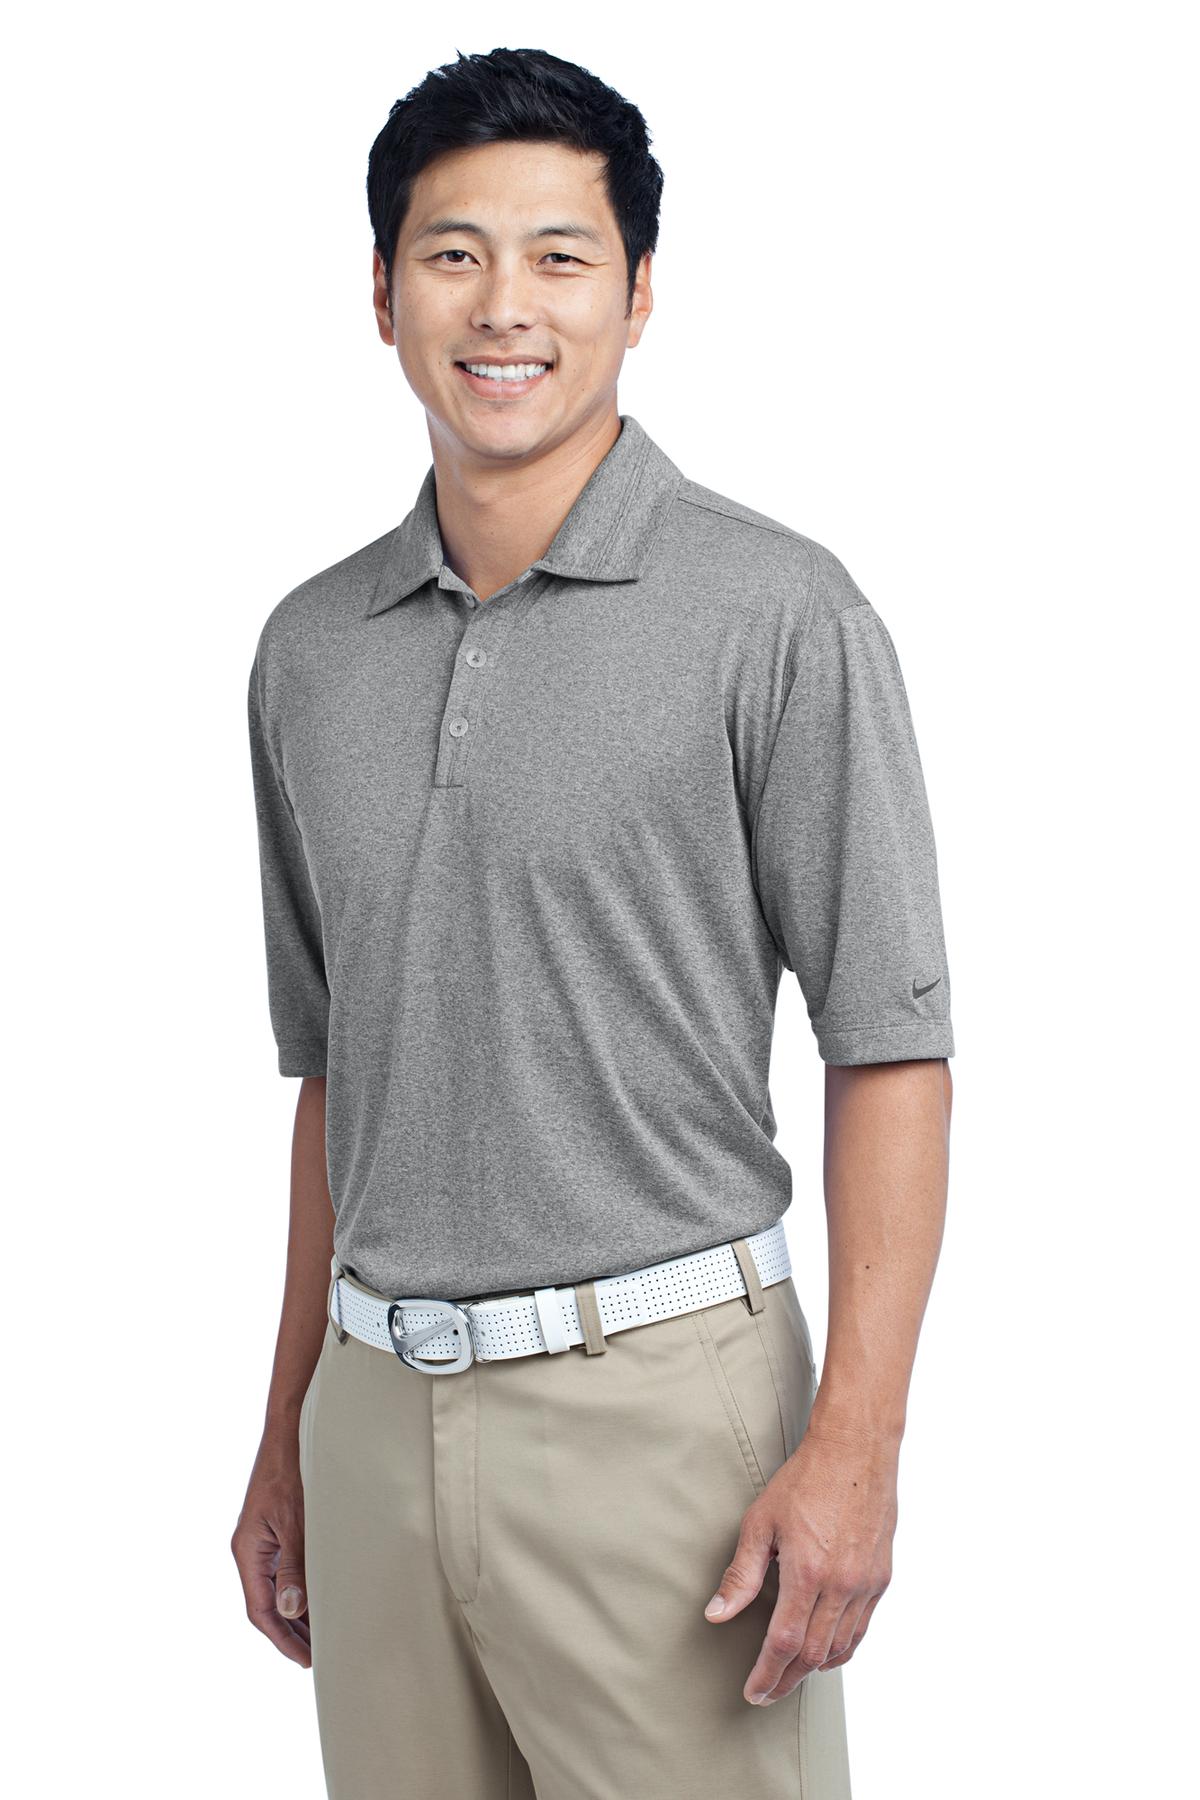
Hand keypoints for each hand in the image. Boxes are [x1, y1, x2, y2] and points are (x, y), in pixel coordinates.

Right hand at [231, 1426, 311, 1667]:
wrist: (290, 1429)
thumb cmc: (290, 1471)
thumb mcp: (295, 1521)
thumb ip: (293, 1565)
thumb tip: (291, 1609)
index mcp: (247, 1551)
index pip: (260, 1610)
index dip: (282, 1638)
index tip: (306, 1660)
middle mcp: (251, 1550)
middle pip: (267, 1604)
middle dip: (291, 1633)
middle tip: (319, 1656)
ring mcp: (262, 1540)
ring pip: (276, 1589)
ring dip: (297, 1612)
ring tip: (323, 1636)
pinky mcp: (276, 1529)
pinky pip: (285, 1569)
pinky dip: (301, 1588)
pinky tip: (320, 1598)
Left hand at [702, 1423, 897, 1704]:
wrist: (856, 1450)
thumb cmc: (805, 1480)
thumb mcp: (760, 1523)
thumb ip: (740, 1575)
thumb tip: (717, 1614)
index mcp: (807, 1573)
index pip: (784, 1644)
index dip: (766, 1674)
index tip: (752, 1692)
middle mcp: (841, 1586)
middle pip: (812, 1655)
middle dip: (786, 1680)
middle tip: (766, 1692)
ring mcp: (866, 1585)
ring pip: (840, 1648)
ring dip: (813, 1669)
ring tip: (790, 1674)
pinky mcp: (881, 1578)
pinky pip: (861, 1629)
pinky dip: (840, 1648)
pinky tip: (824, 1650)